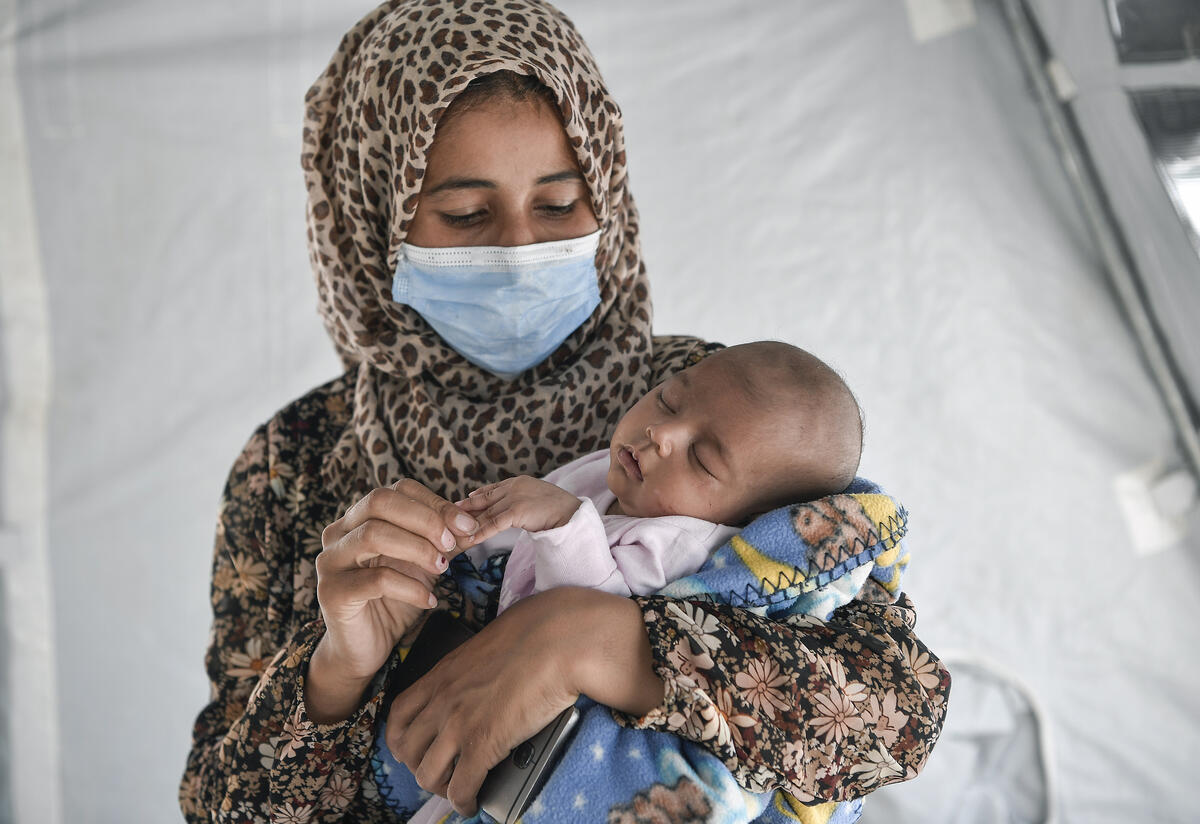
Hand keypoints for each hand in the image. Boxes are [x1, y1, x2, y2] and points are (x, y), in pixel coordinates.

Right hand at [305, 478, 479, 722]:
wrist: (365, 649)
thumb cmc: (393, 601)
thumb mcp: (423, 565)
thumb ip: (443, 542)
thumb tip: (474, 523)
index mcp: (359, 518)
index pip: (397, 490)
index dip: (434, 502)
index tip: (466, 524)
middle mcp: (338, 533)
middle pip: (379, 502)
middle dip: (424, 519)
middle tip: (451, 543)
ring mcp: (331, 561)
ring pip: (373, 535)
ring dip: (417, 549)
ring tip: (442, 569)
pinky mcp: (332, 592)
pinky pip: (376, 579)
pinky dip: (410, 587)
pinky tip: (429, 600)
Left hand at [385, 588, 664, 814]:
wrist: (558, 640)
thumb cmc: (535, 633)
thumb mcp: (487, 647)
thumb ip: (473, 668)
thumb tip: (483, 679)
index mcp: (441, 675)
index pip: (398, 715)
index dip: (401, 739)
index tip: (414, 747)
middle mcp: (442, 701)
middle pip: (407, 750)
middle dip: (419, 766)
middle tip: (440, 770)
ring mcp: (458, 724)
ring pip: (427, 774)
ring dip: (440, 787)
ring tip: (457, 790)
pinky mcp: (483, 745)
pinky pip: (460, 788)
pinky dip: (463, 802)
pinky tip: (473, 803)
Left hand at [455, 476, 581, 546]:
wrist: (572, 513)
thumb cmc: (559, 509)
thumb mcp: (538, 499)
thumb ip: (523, 500)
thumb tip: (514, 510)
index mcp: (519, 482)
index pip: (493, 488)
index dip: (478, 495)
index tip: (466, 499)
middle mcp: (513, 487)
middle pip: (485, 499)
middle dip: (468, 507)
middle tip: (451, 512)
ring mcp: (514, 499)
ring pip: (486, 513)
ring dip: (470, 523)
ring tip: (455, 531)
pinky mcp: (516, 512)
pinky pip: (493, 524)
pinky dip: (480, 532)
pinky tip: (470, 540)